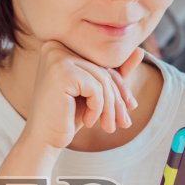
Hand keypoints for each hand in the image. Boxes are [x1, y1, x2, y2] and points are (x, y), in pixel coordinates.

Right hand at [19, 40, 141, 151]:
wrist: (44, 139)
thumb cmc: (68, 115)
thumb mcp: (95, 92)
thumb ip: (115, 72)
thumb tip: (140, 51)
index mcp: (62, 45)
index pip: (101, 61)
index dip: (120, 85)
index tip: (130, 106)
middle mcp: (56, 46)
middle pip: (103, 68)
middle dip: (117, 98)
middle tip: (124, 122)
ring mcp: (56, 57)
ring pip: (102, 78)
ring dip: (110, 107)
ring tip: (109, 126)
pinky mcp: (61, 71)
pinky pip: (95, 87)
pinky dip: (98, 108)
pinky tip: (89, 121)